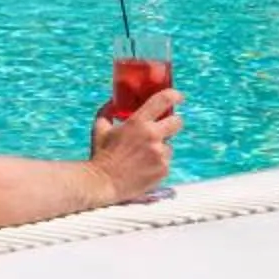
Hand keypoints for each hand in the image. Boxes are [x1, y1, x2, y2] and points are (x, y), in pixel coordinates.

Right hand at [87, 85, 178, 203]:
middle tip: (164, 127)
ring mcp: (159, 154)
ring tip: (144, 155)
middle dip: (172, 122)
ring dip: (161, 147)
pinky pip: (167, 161)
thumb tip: (115, 101)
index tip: (178, 97)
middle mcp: (152, 136)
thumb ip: (109, 111)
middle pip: (177, 122)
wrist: (103, 183)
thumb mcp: (100, 127)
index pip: (164, 100)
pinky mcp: (163, 170)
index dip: (174, 95)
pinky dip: (159, 163)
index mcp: (138, 122)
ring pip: (170, 144)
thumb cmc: (100, 154)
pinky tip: (145, 167)